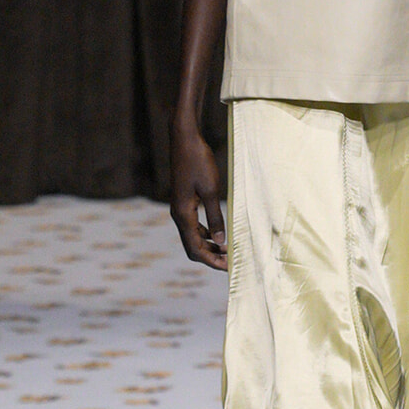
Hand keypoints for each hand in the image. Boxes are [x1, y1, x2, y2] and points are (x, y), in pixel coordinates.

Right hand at [170, 122, 227, 269]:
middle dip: (210, 257)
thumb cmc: (198, 162)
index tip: (228, 268)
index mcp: (183, 214)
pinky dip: (206, 234)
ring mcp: (180, 208)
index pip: (195, 248)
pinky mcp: (184, 201)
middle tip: (230, 263)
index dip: (212, 261)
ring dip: (209, 246)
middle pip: (192, 247)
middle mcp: (178, 214)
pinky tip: (219, 234)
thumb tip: (221, 241)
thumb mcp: (211, 190)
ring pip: (192, 237)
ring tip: (228, 250)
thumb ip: (215, 217)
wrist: (185, 140)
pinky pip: (193, 225)